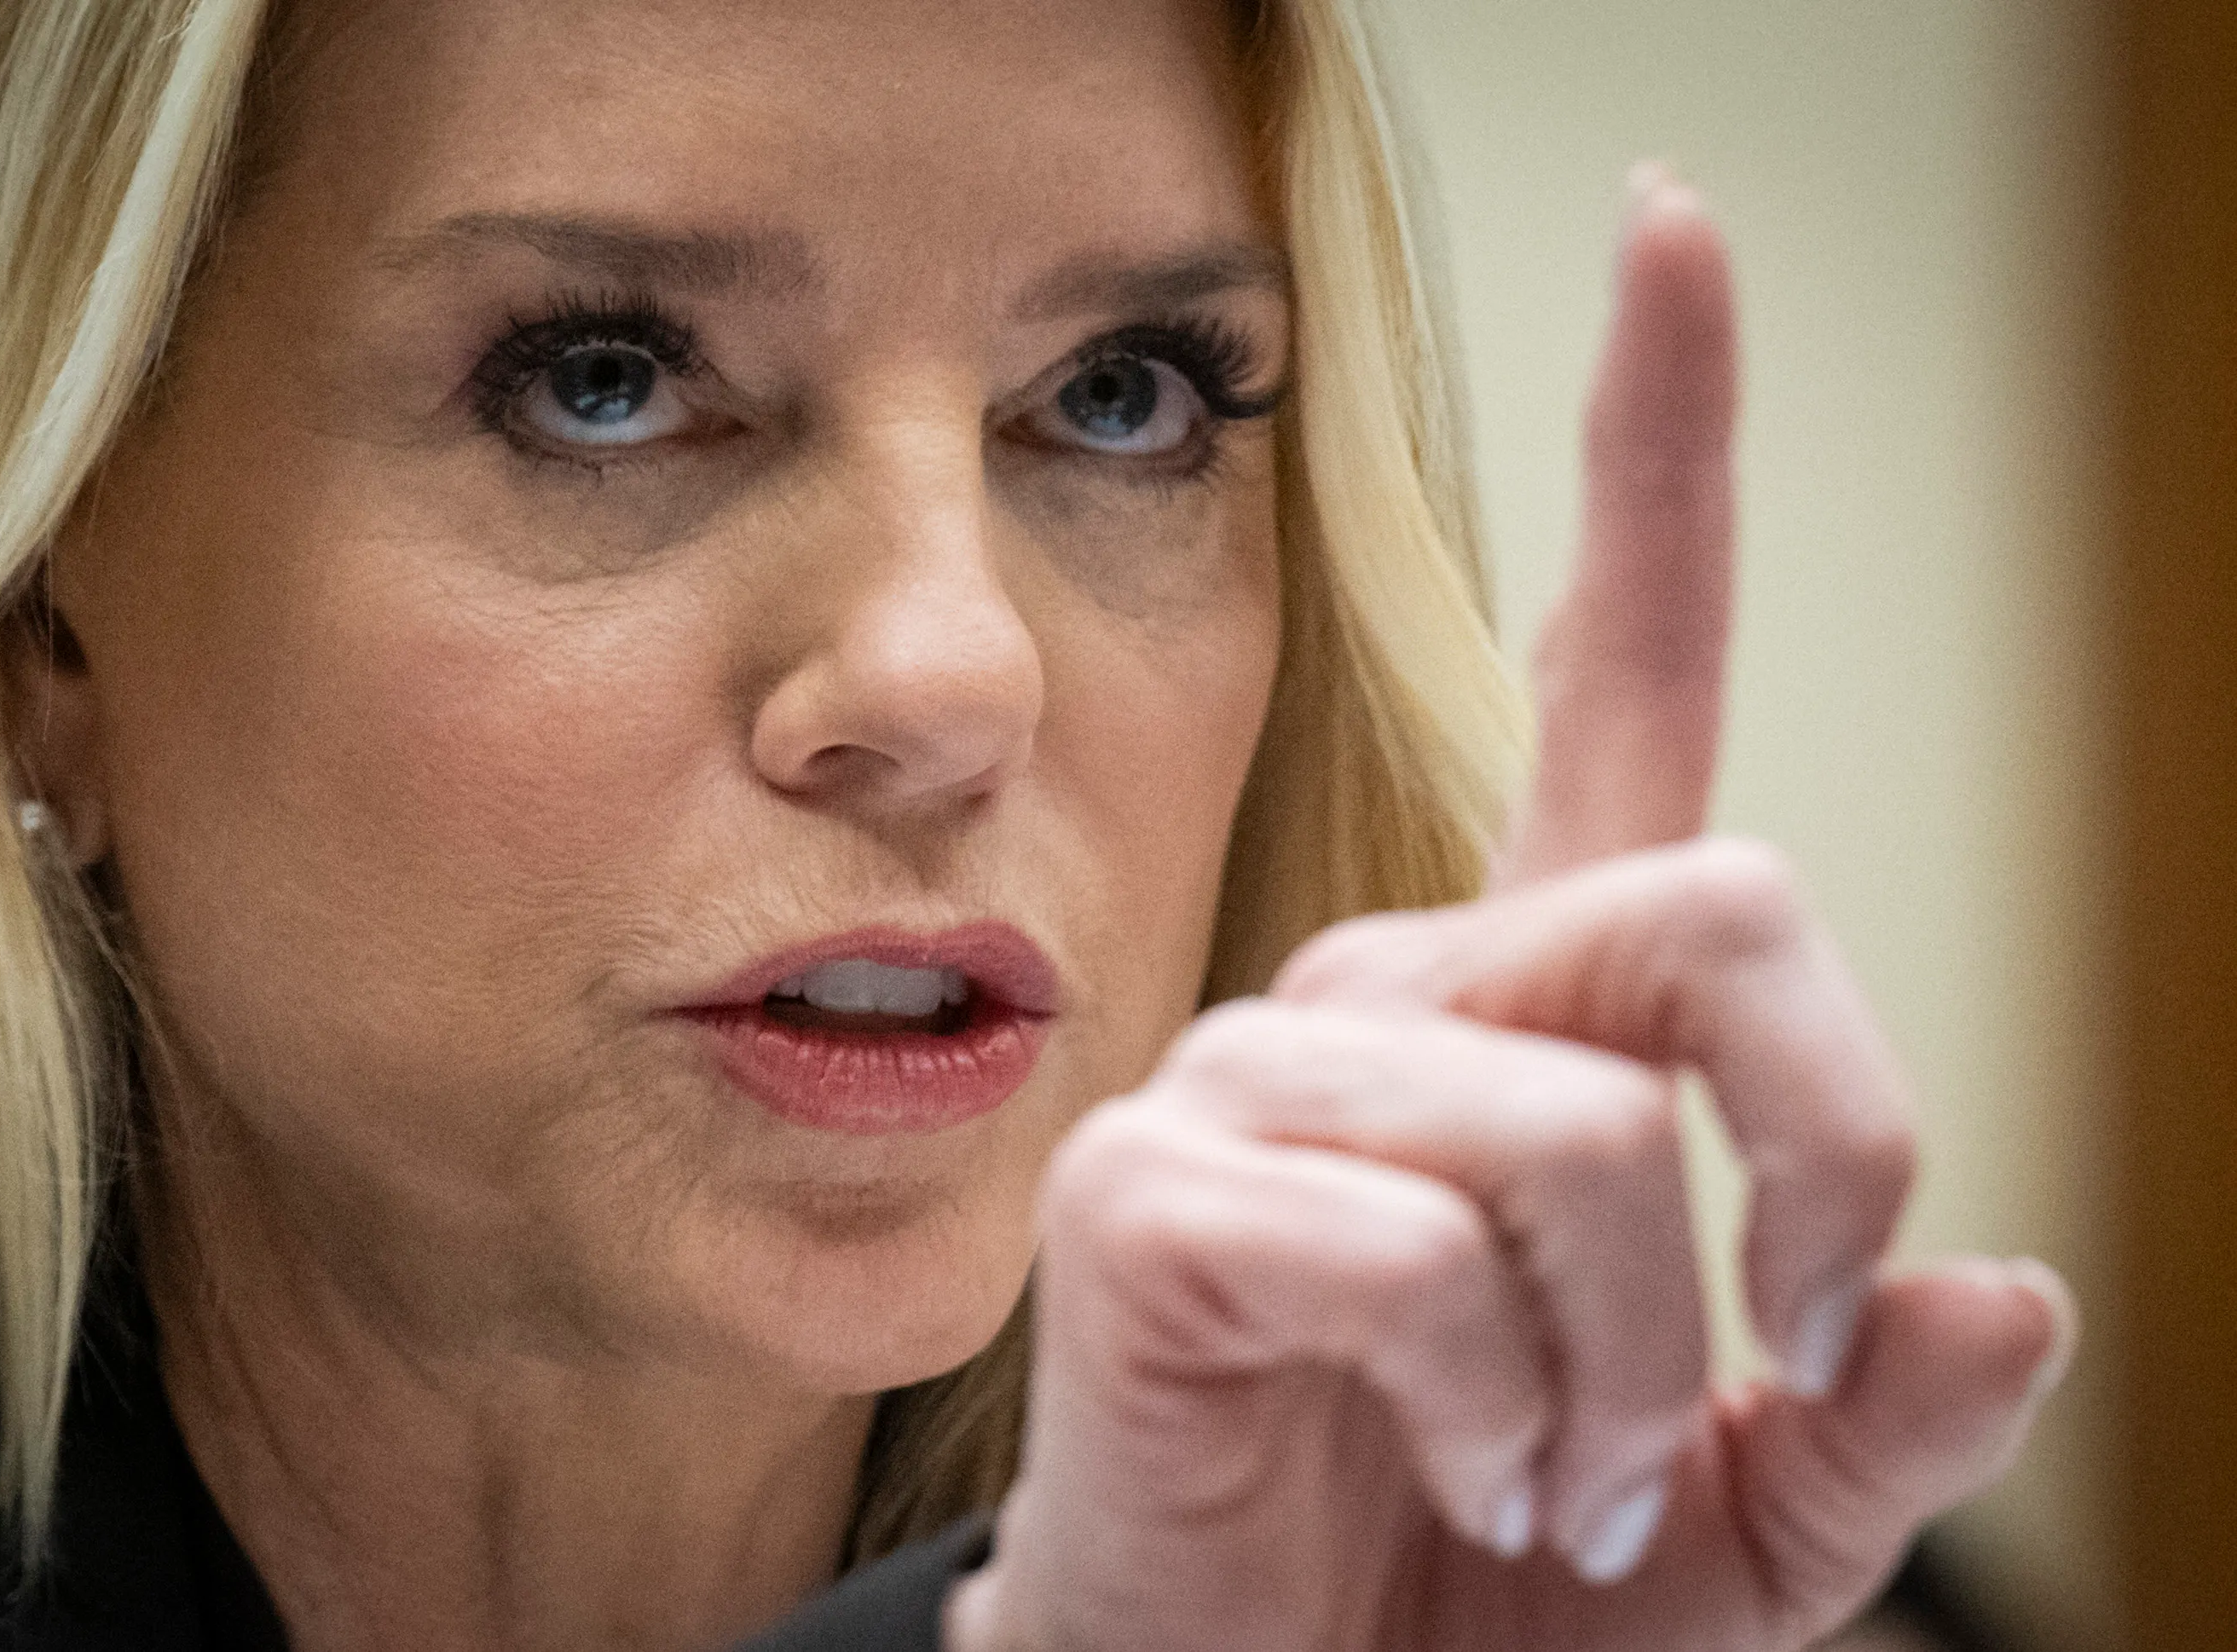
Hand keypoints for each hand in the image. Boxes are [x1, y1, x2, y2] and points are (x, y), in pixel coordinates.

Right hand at [946, 172, 2075, 1651]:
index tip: (1670, 230)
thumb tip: (2000, 1283)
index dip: (1650, 445)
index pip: (1609, 675)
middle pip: (1711, 905)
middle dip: (1821, 1147)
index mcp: (1544, 1016)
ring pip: (1579, 1126)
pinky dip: (1501, 1403)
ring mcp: (1264, 1076)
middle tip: (1779, 1354)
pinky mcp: (1159, 1189)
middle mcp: (1401, 994)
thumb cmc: (1480, 1590)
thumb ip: (1875, 1408)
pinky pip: (1415, 1243)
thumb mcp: (1752, 1523)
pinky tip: (1470, 1467)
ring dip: (1641, 1360)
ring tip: (1576, 1482)